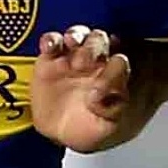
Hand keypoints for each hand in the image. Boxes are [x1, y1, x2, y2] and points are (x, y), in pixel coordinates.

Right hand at [32, 25, 136, 152]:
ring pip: (78, 35)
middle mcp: (95, 61)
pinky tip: (49, 46)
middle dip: (94, 48)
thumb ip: (110, 111)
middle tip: (84, 63)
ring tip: (71, 43)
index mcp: (113, 75)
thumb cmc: (88, 126)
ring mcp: (71, 57)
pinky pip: (51, 42)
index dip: (112, 71)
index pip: (119, 62)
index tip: (100, 89)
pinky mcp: (49, 59)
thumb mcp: (105, 126)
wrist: (60, 133)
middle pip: (100, 41)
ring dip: (76, 35)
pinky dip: (50, 40)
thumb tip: (98, 97)